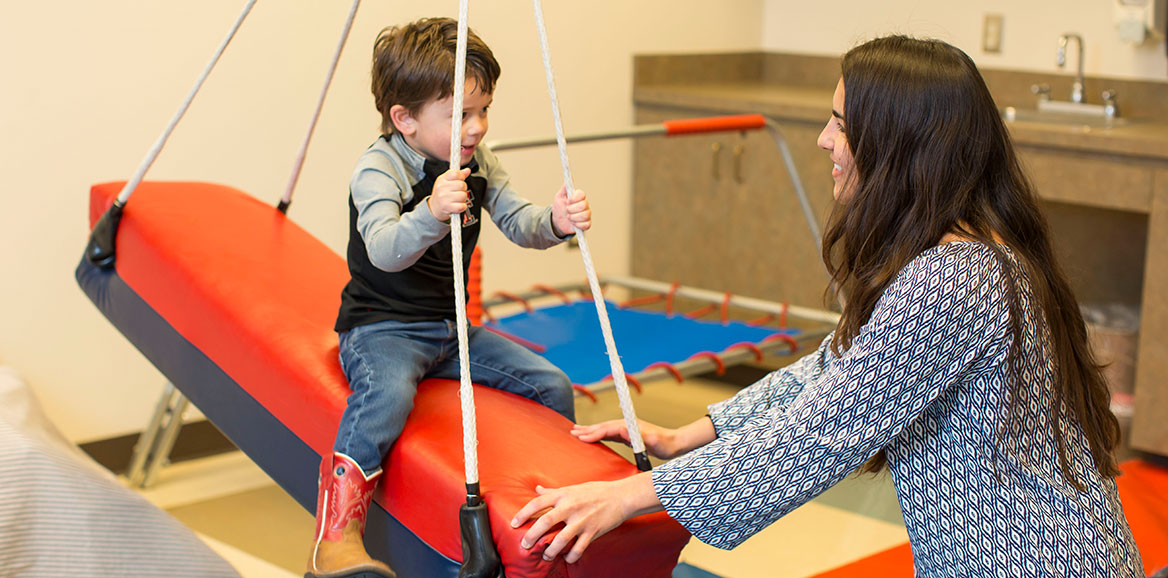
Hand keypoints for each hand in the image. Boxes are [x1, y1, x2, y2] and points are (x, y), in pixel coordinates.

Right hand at [428, 168, 470, 222]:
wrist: (434, 207)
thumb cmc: (442, 193)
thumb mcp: (447, 181)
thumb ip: (458, 175)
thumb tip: (468, 170)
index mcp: (442, 179)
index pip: (456, 173)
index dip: (461, 176)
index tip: (460, 180)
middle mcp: (442, 188)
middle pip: (462, 185)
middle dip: (463, 189)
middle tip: (458, 191)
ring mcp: (444, 198)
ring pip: (463, 195)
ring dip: (463, 198)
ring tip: (458, 199)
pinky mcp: (447, 207)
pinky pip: (462, 206)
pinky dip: (463, 206)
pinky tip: (458, 205)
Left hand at [510, 473, 660, 563]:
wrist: (621, 496)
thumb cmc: (596, 491)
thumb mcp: (573, 487)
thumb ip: (554, 491)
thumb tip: (538, 488)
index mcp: (564, 494)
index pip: (538, 503)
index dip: (523, 513)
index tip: (514, 523)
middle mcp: (571, 506)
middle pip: (546, 522)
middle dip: (532, 535)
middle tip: (525, 545)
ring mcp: (582, 520)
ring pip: (561, 539)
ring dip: (551, 550)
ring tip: (546, 555)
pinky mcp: (593, 531)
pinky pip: (579, 548)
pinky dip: (571, 556)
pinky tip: (567, 558)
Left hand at [552, 185, 589, 236]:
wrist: (557, 221)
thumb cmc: (559, 208)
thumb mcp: (559, 197)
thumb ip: (564, 188)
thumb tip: (567, 179)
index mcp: (578, 197)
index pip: (582, 194)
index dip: (574, 198)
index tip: (567, 201)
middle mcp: (584, 205)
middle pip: (584, 205)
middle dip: (572, 209)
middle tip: (566, 210)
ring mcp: (586, 214)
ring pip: (585, 215)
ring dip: (574, 217)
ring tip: (569, 217)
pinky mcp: (586, 224)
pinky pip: (586, 225)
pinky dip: (578, 225)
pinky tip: (573, 223)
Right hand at [572, 416, 715, 459]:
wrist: (674, 444)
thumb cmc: (665, 444)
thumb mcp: (653, 441)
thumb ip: (639, 436)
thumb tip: (623, 430)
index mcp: (629, 426)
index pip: (607, 429)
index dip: (593, 433)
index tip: (580, 438)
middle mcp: (626, 425)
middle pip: (602, 426)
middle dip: (587, 429)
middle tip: (571, 432)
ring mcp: (626, 430)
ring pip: (604, 429)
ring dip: (590, 430)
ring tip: (576, 431)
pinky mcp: (628, 436)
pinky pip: (609, 434)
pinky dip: (598, 434)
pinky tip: (593, 437)